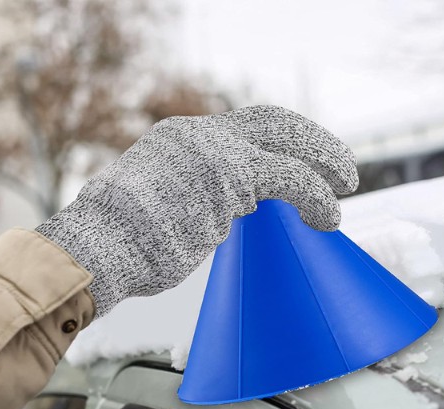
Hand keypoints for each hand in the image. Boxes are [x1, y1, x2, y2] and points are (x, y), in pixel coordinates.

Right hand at [36, 105, 357, 315]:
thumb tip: (225, 212)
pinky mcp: (228, 187)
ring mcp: (216, 160)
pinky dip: (315, 199)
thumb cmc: (124, 239)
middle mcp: (203, 138)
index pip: (250, 126)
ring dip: (323, 176)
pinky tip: (327, 217)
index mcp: (185, 138)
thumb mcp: (160, 199)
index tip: (313, 155)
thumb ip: (196, 194)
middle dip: (318, 145)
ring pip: (288, 158)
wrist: (96, 247)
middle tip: (346, 170)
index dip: (288, 138)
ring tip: (342, 197)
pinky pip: (288, 186)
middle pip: (277, 125)